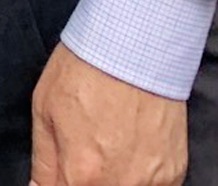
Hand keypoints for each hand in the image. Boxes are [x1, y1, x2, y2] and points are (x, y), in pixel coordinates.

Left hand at [28, 44, 184, 185]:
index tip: (63, 171)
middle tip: (86, 152)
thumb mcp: (45, 111)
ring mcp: (152, 181)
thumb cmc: (87, 70)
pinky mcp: (175, 172)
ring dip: (114, 179)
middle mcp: (120, 185)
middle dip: (86, 179)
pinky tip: (131, 150)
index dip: (59, 184)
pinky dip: (139, 176)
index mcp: (82, 175)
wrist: (136, 46)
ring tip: (110, 148)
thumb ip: (43, 163)